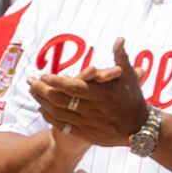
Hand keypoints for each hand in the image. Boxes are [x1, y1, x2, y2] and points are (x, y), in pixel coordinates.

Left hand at [32, 37, 148, 146]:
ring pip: (58, 113)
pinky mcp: (87, 134)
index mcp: (100, 94)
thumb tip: (119, 38)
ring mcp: (89, 123)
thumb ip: (121, 57)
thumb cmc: (134, 99)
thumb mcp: (129, 78)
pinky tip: (43, 109)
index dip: (55, 81)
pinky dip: (50, 117)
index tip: (43, 75)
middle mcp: (93, 109)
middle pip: (60, 99)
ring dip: (42, 102)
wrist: (141, 128)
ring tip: (33, 93)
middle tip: (30, 81)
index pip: (72, 86)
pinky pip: (63, 126)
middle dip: (42, 90)